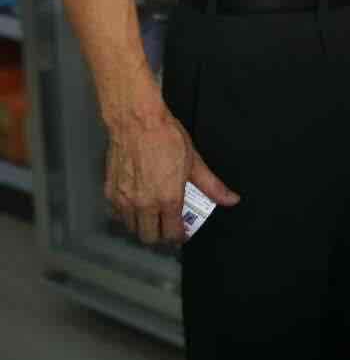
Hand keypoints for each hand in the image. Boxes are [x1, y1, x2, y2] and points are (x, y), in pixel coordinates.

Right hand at [105, 110, 238, 244]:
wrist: (137, 122)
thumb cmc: (167, 138)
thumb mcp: (195, 162)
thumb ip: (212, 185)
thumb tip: (231, 199)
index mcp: (168, 199)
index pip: (172, 233)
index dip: (179, 236)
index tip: (182, 232)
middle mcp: (144, 204)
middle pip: (149, 237)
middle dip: (161, 235)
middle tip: (168, 224)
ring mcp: (124, 200)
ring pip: (132, 228)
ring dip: (143, 226)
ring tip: (153, 214)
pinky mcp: (109, 193)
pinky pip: (117, 215)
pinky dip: (126, 215)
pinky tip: (136, 205)